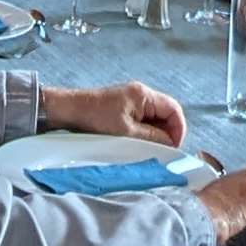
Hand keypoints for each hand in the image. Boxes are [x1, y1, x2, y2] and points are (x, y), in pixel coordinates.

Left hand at [43, 78, 185, 149]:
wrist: (67, 111)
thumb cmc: (94, 119)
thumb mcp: (127, 132)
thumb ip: (152, 138)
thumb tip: (170, 145)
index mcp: (144, 94)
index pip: (174, 110)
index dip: (178, 130)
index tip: (172, 147)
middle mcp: (140, 94)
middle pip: (166, 114)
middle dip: (166, 133)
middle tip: (160, 151)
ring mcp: (131, 100)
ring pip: (154, 119)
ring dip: (154, 134)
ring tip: (146, 148)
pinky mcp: (122, 107)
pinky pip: (142, 120)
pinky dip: (143, 132)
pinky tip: (135, 142)